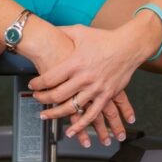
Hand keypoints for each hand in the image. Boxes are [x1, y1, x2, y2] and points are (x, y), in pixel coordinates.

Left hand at [29, 23, 144, 139]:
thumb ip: (63, 32)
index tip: (32, 84)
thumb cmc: (104, 38)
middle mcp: (84, 77)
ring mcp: (96, 88)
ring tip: (45, 115)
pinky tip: (71, 131)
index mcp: (75, 62)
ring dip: (56, 114)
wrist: (129, 46)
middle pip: (57, 94)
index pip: (50, 78)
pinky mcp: (106, 95)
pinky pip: (92, 114)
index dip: (37, 83)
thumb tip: (48, 29)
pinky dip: (81, 125)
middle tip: (36, 98)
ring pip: (71, 107)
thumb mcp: (80, 31)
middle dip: (43, 98)